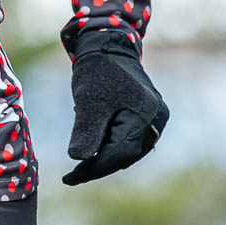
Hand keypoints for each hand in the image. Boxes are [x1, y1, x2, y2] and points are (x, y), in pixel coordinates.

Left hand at [62, 30, 168, 185]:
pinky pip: (131, 139)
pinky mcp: (149, 117)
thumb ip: (86, 131)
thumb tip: (79, 160)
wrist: (109, 45)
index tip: (70, 179)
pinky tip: (95, 150)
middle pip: (125, 155)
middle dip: (98, 166)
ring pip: (129, 150)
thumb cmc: (97, 71)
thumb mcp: (88, 101)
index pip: (118, 154)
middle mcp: (156, 120)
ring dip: (106, 158)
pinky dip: (113, 147)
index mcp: (145, 115)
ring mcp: (156, 118)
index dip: (93, 169)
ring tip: (81, 166)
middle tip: (73, 176)